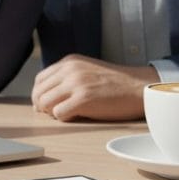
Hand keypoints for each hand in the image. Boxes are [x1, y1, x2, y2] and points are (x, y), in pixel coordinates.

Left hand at [31, 54, 159, 121]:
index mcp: (69, 61)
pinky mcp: (83, 99)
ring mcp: (76, 83)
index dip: (41, 94)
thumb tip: (45, 98)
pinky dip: (64, 118)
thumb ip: (68, 77)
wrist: (139, 87)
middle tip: (54, 113)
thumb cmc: (116, 84)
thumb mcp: (88, 70)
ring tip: (68, 114)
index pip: (39, 79)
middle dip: (43, 106)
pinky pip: (58, 113)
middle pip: (39, 92)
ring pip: (44, 103)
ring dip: (52, 113)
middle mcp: (70, 70)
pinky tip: (76, 116)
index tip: (48, 104)